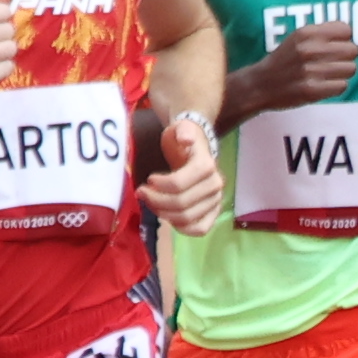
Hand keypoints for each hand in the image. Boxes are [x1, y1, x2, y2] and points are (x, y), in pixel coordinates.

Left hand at [139, 107, 226, 231]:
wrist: (195, 148)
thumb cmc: (183, 140)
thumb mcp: (180, 128)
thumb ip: (183, 130)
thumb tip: (186, 139)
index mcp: (206, 165)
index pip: (179, 184)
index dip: (159, 186)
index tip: (148, 179)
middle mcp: (215, 185)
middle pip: (181, 203)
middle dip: (156, 201)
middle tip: (141, 193)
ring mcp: (216, 201)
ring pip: (187, 218)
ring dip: (164, 214)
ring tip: (151, 203)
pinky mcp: (213, 213)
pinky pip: (200, 229)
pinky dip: (182, 228)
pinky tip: (168, 218)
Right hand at [220, 18, 357, 127]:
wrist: (260, 85)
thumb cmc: (283, 60)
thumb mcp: (297, 38)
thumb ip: (321, 33)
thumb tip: (349, 33)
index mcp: (306, 33)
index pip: (346, 30)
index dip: (344, 39)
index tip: (336, 45)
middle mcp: (309, 50)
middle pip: (352, 50)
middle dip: (347, 57)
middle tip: (335, 62)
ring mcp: (311, 71)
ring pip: (351, 69)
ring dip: (343, 73)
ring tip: (329, 74)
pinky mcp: (312, 90)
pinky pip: (342, 86)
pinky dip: (336, 87)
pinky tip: (325, 85)